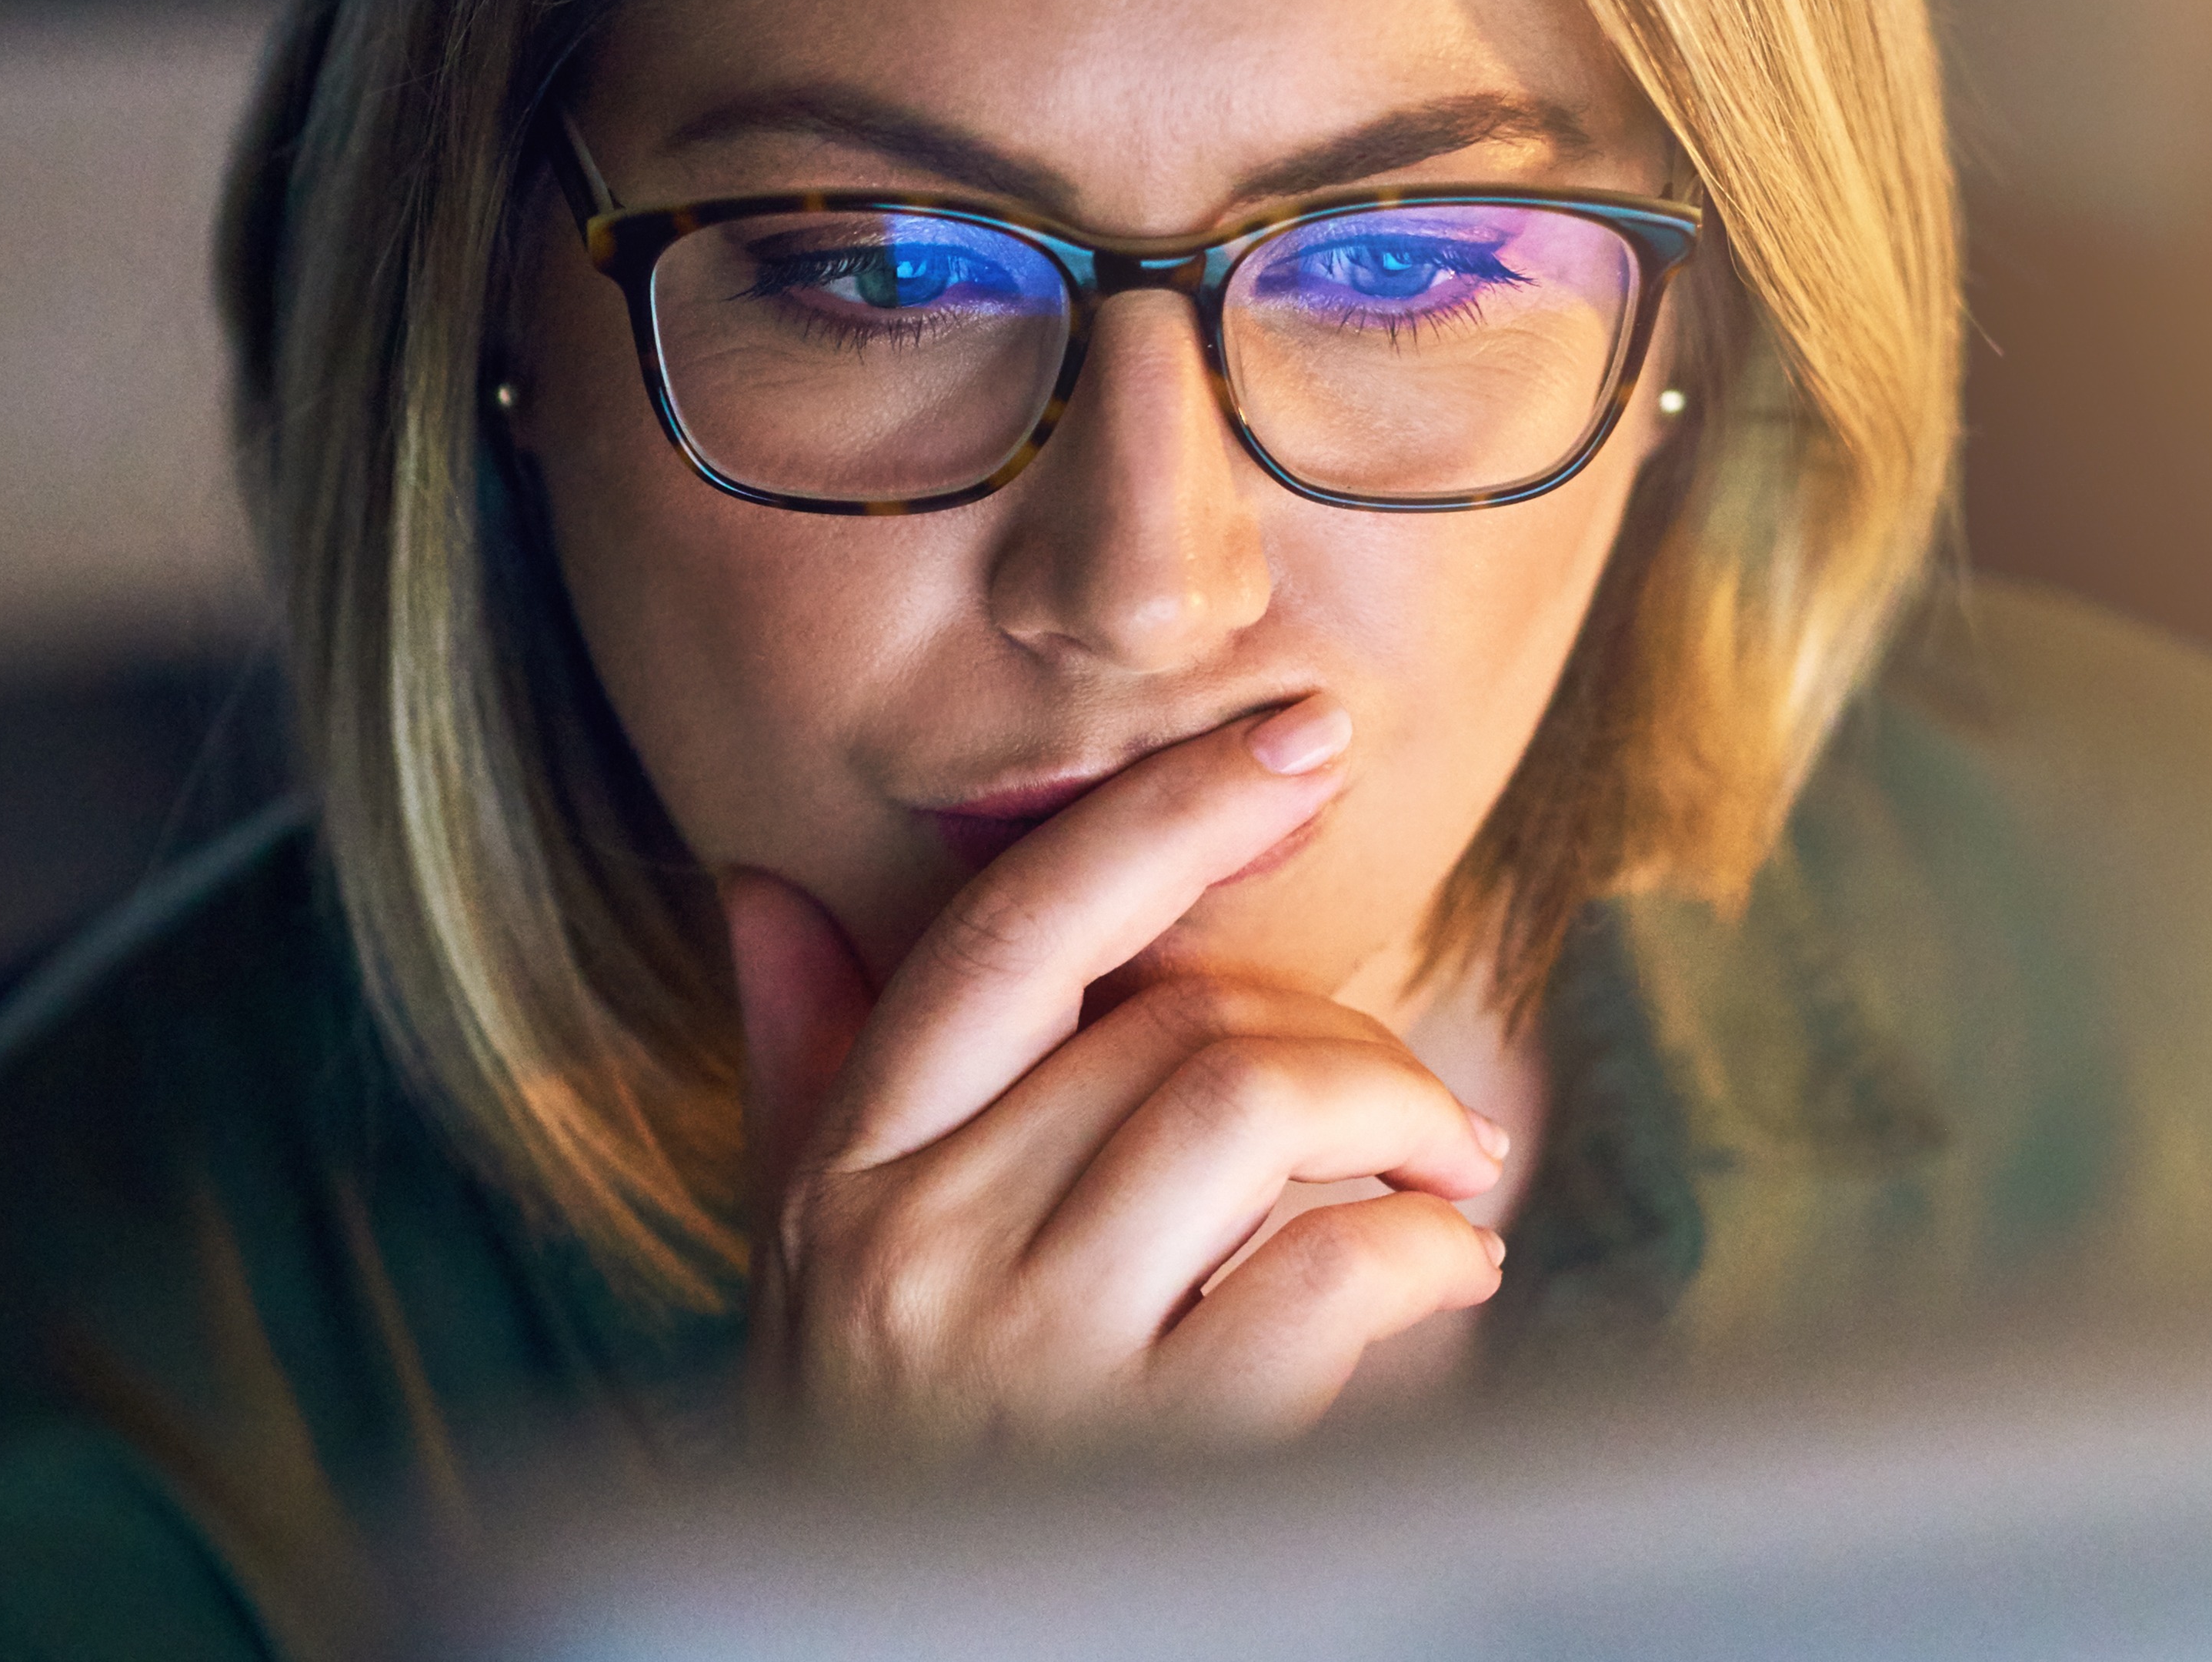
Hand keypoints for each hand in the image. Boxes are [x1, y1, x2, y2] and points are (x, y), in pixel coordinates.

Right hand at [724, 702, 1511, 1456]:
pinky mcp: (1147, 1462)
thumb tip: (763, 892)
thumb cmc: (871, 1470)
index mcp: (842, 1178)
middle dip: (1335, 1035)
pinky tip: (1445, 1279)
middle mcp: (914, 1247)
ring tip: (1448, 1184)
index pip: (1011, 927)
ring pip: (1251, 1106)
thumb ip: (804, 1081)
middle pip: (1171, 1019)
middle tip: (1414, 1109)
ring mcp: (1025, 1358)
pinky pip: (1328, 1274)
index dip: (1167, 810)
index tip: (1297, 742)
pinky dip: (1427, 1254)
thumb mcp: (800, 1275)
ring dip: (1402, 1121)